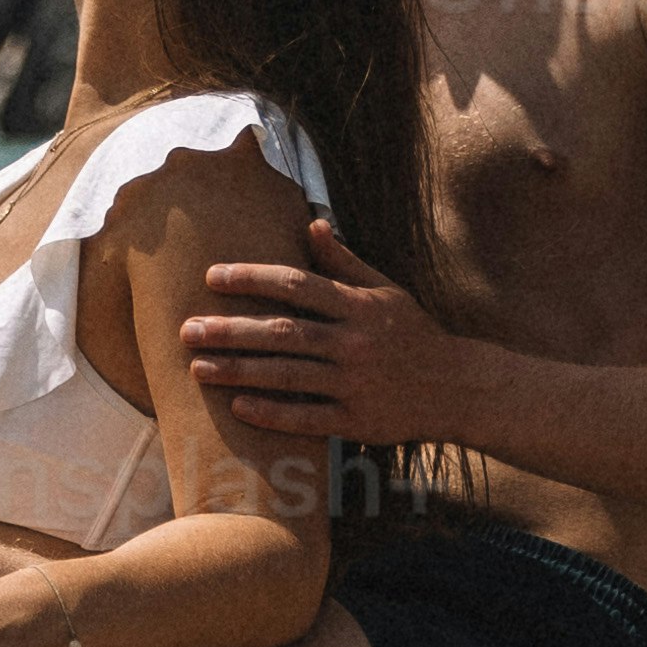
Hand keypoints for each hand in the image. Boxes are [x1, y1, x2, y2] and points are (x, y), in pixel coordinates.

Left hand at [176, 217, 465, 451]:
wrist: (459, 388)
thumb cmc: (413, 334)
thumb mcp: (385, 291)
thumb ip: (345, 262)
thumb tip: (312, 225)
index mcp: (358, 305)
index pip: (296, 284)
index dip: (251, 278)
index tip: (211, 276)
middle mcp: (354, 342)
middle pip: (282, 333)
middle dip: (230, 331)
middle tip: (187, 330)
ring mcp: (355, 383)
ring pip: (287, 376)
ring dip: (239, 372)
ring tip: (198, 368)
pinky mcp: (357, 421)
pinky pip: (307, 418)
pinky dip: (272, 413)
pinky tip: (237, 408)